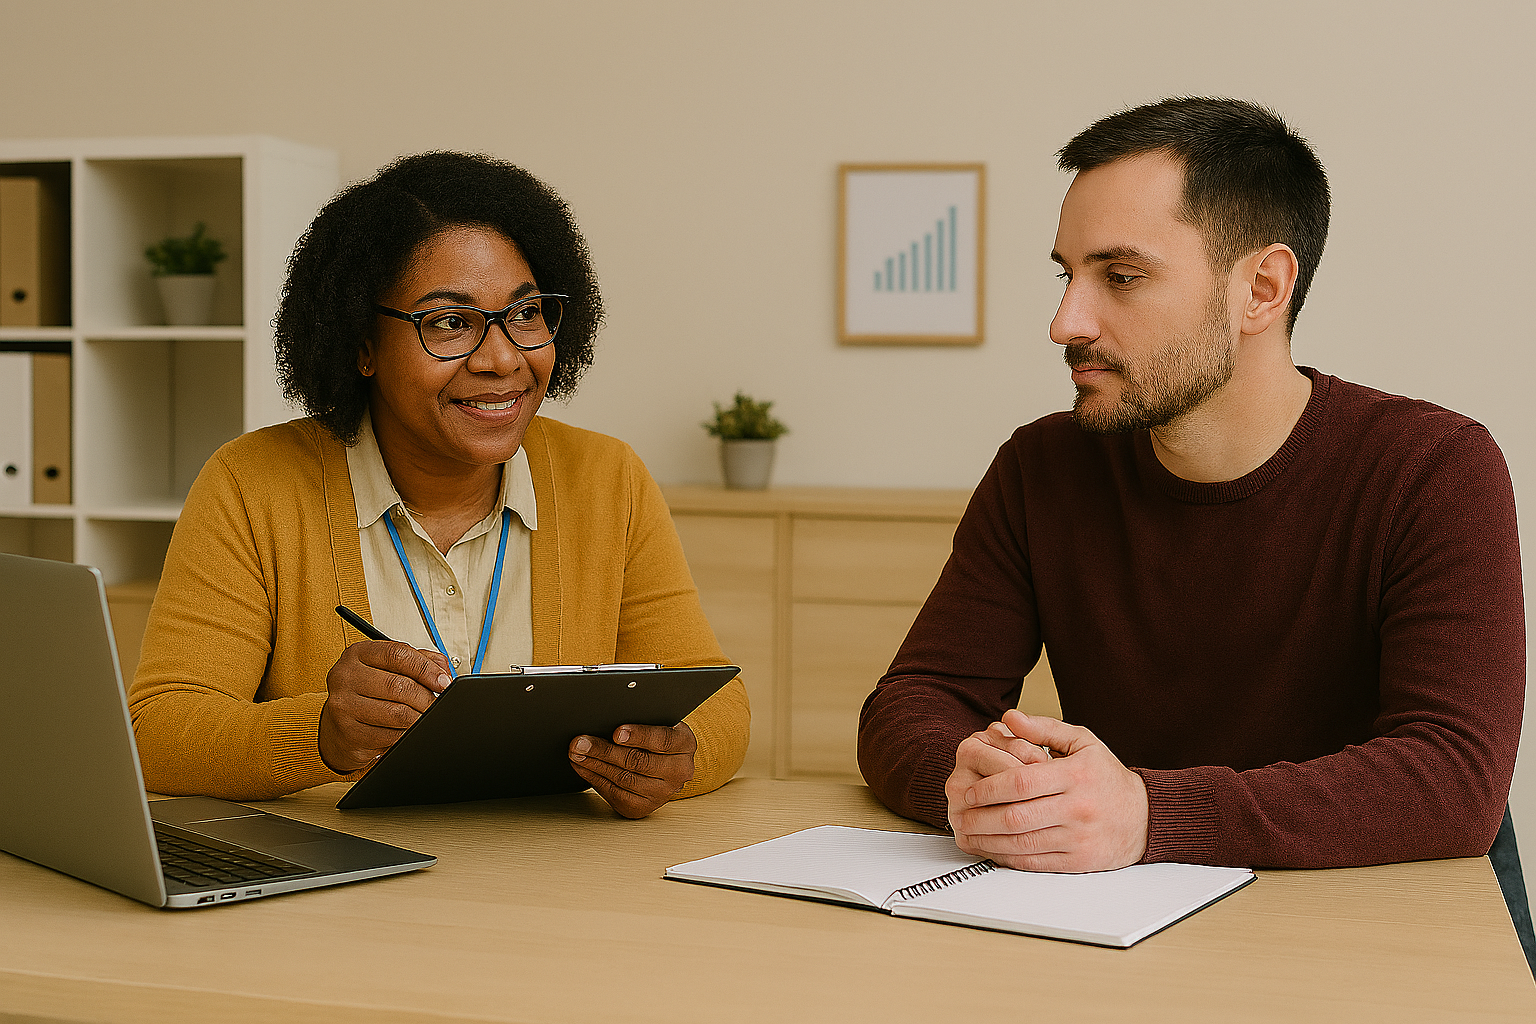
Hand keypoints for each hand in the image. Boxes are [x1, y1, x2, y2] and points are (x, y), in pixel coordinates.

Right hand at [318, 640, 451, 773]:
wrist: (338, 726)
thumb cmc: (368, 692)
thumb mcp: (389, 668)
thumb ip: (419, 661)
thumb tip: (444, 672)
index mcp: (358, 653)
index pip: (398, 654)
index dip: (426, 668)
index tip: (444, 681)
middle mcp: (345, 676)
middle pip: (399, 685)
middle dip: (426, 697)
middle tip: (437, 704)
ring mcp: (343, 704)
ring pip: (396, 713)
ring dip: (419, 718)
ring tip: (425, 717)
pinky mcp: (348, 732)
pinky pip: (389, 736)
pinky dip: (405, 734)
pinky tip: (406, 730)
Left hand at [569, 722, 696, 818]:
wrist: (667, 763)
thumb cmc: (657, 737)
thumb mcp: (658, 721)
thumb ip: (641, 719)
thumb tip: (607, 718)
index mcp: (685, 744)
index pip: (662, 740)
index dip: (638, 735)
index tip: (616, 732)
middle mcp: (679, 771)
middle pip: (638, 761)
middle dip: (605, 751)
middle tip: (582, 742)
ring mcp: (662, 793)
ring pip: (624, 779)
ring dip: (595, 765)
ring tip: (577, 754)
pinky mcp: (644, 807)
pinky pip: (616, 794)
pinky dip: (595, 779)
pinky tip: (584, 768)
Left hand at [946, 709, 1148, 872]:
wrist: (1144, 817)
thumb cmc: (1106, 778)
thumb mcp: (1081, 742)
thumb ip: (1043, 728)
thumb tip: (1009, 717)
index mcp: (1075, 776)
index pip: (1021, 782)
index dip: (989, 787)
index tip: (969, 791)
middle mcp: (1076, 808)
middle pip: (1017, 816)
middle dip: (980, 817)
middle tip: (959, 814)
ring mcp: (1077, 838)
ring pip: (1022, 843)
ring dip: (987, 840)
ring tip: (967, 833)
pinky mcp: (1077, 861)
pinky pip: (1034, 862)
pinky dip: (1007, 857)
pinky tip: (990, 849)